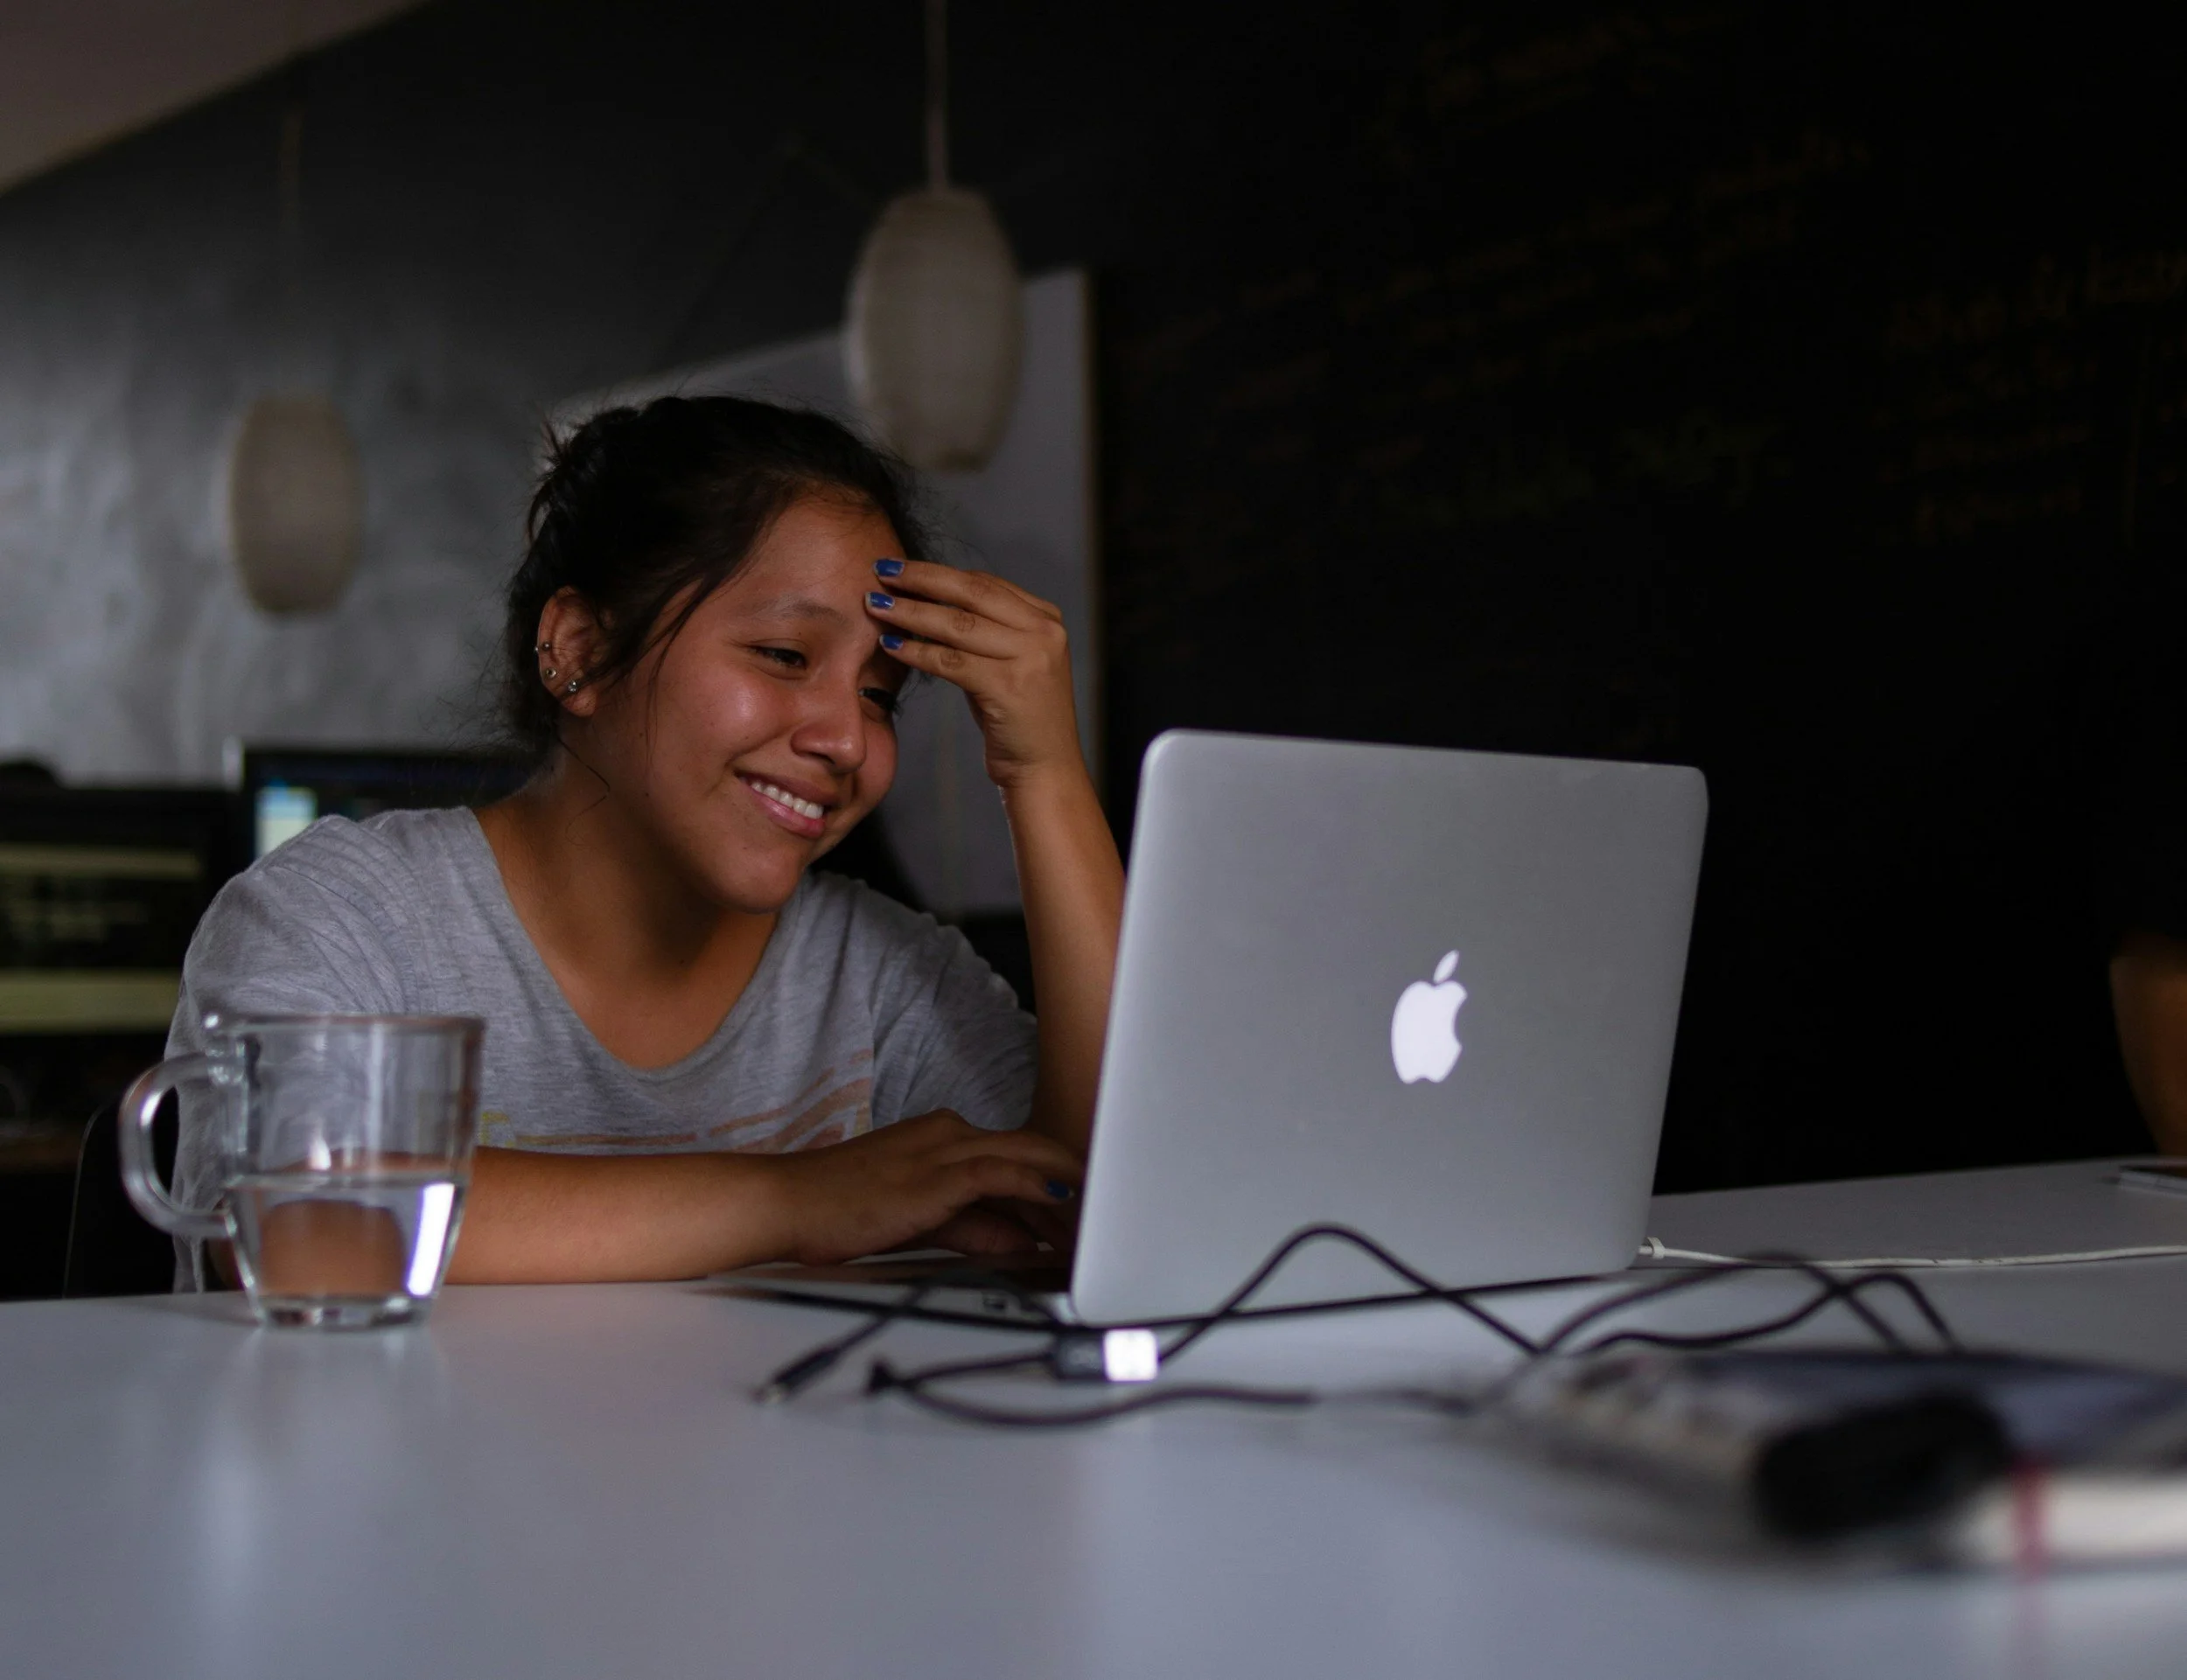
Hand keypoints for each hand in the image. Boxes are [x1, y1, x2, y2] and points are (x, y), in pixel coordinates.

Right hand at [759, 1109, 1082, 1264]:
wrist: (787, 1204)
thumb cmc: (842, 1210)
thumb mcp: (922, 1220)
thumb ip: (975, 1227)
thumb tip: (1022, 1240)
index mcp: (943, 1138)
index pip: (1017, 1156)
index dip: (1058, 1184)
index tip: (1088, 1212)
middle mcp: (949, 1133)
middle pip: (1032, 1148)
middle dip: (1075, 1181)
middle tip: (1109, 1213)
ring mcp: (942, 1148)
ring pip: (1026, 1156)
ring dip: (1067, 1188)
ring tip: (1099, 1216)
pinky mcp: (935, 1173)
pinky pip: (1000, 1172)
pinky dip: (1036, 1184)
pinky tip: (1064, 1200)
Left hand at [865, 560, 1083, 789]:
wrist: (1045, 769)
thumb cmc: (1019, 717)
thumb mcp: (1009, 663)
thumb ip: (985, 631)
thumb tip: (929, 599)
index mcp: (1047, 619)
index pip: (985, 583)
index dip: (939, 573)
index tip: (901, 570)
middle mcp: (1044, 632)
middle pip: (971, 592)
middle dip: (921, 579)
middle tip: (882, 571)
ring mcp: (1031, 658)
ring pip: (957, 624)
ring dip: (910, 612)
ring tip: (876, 606)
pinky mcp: (1009, 687)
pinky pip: (951, 661)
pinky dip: (916, 651)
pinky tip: (890, 644)